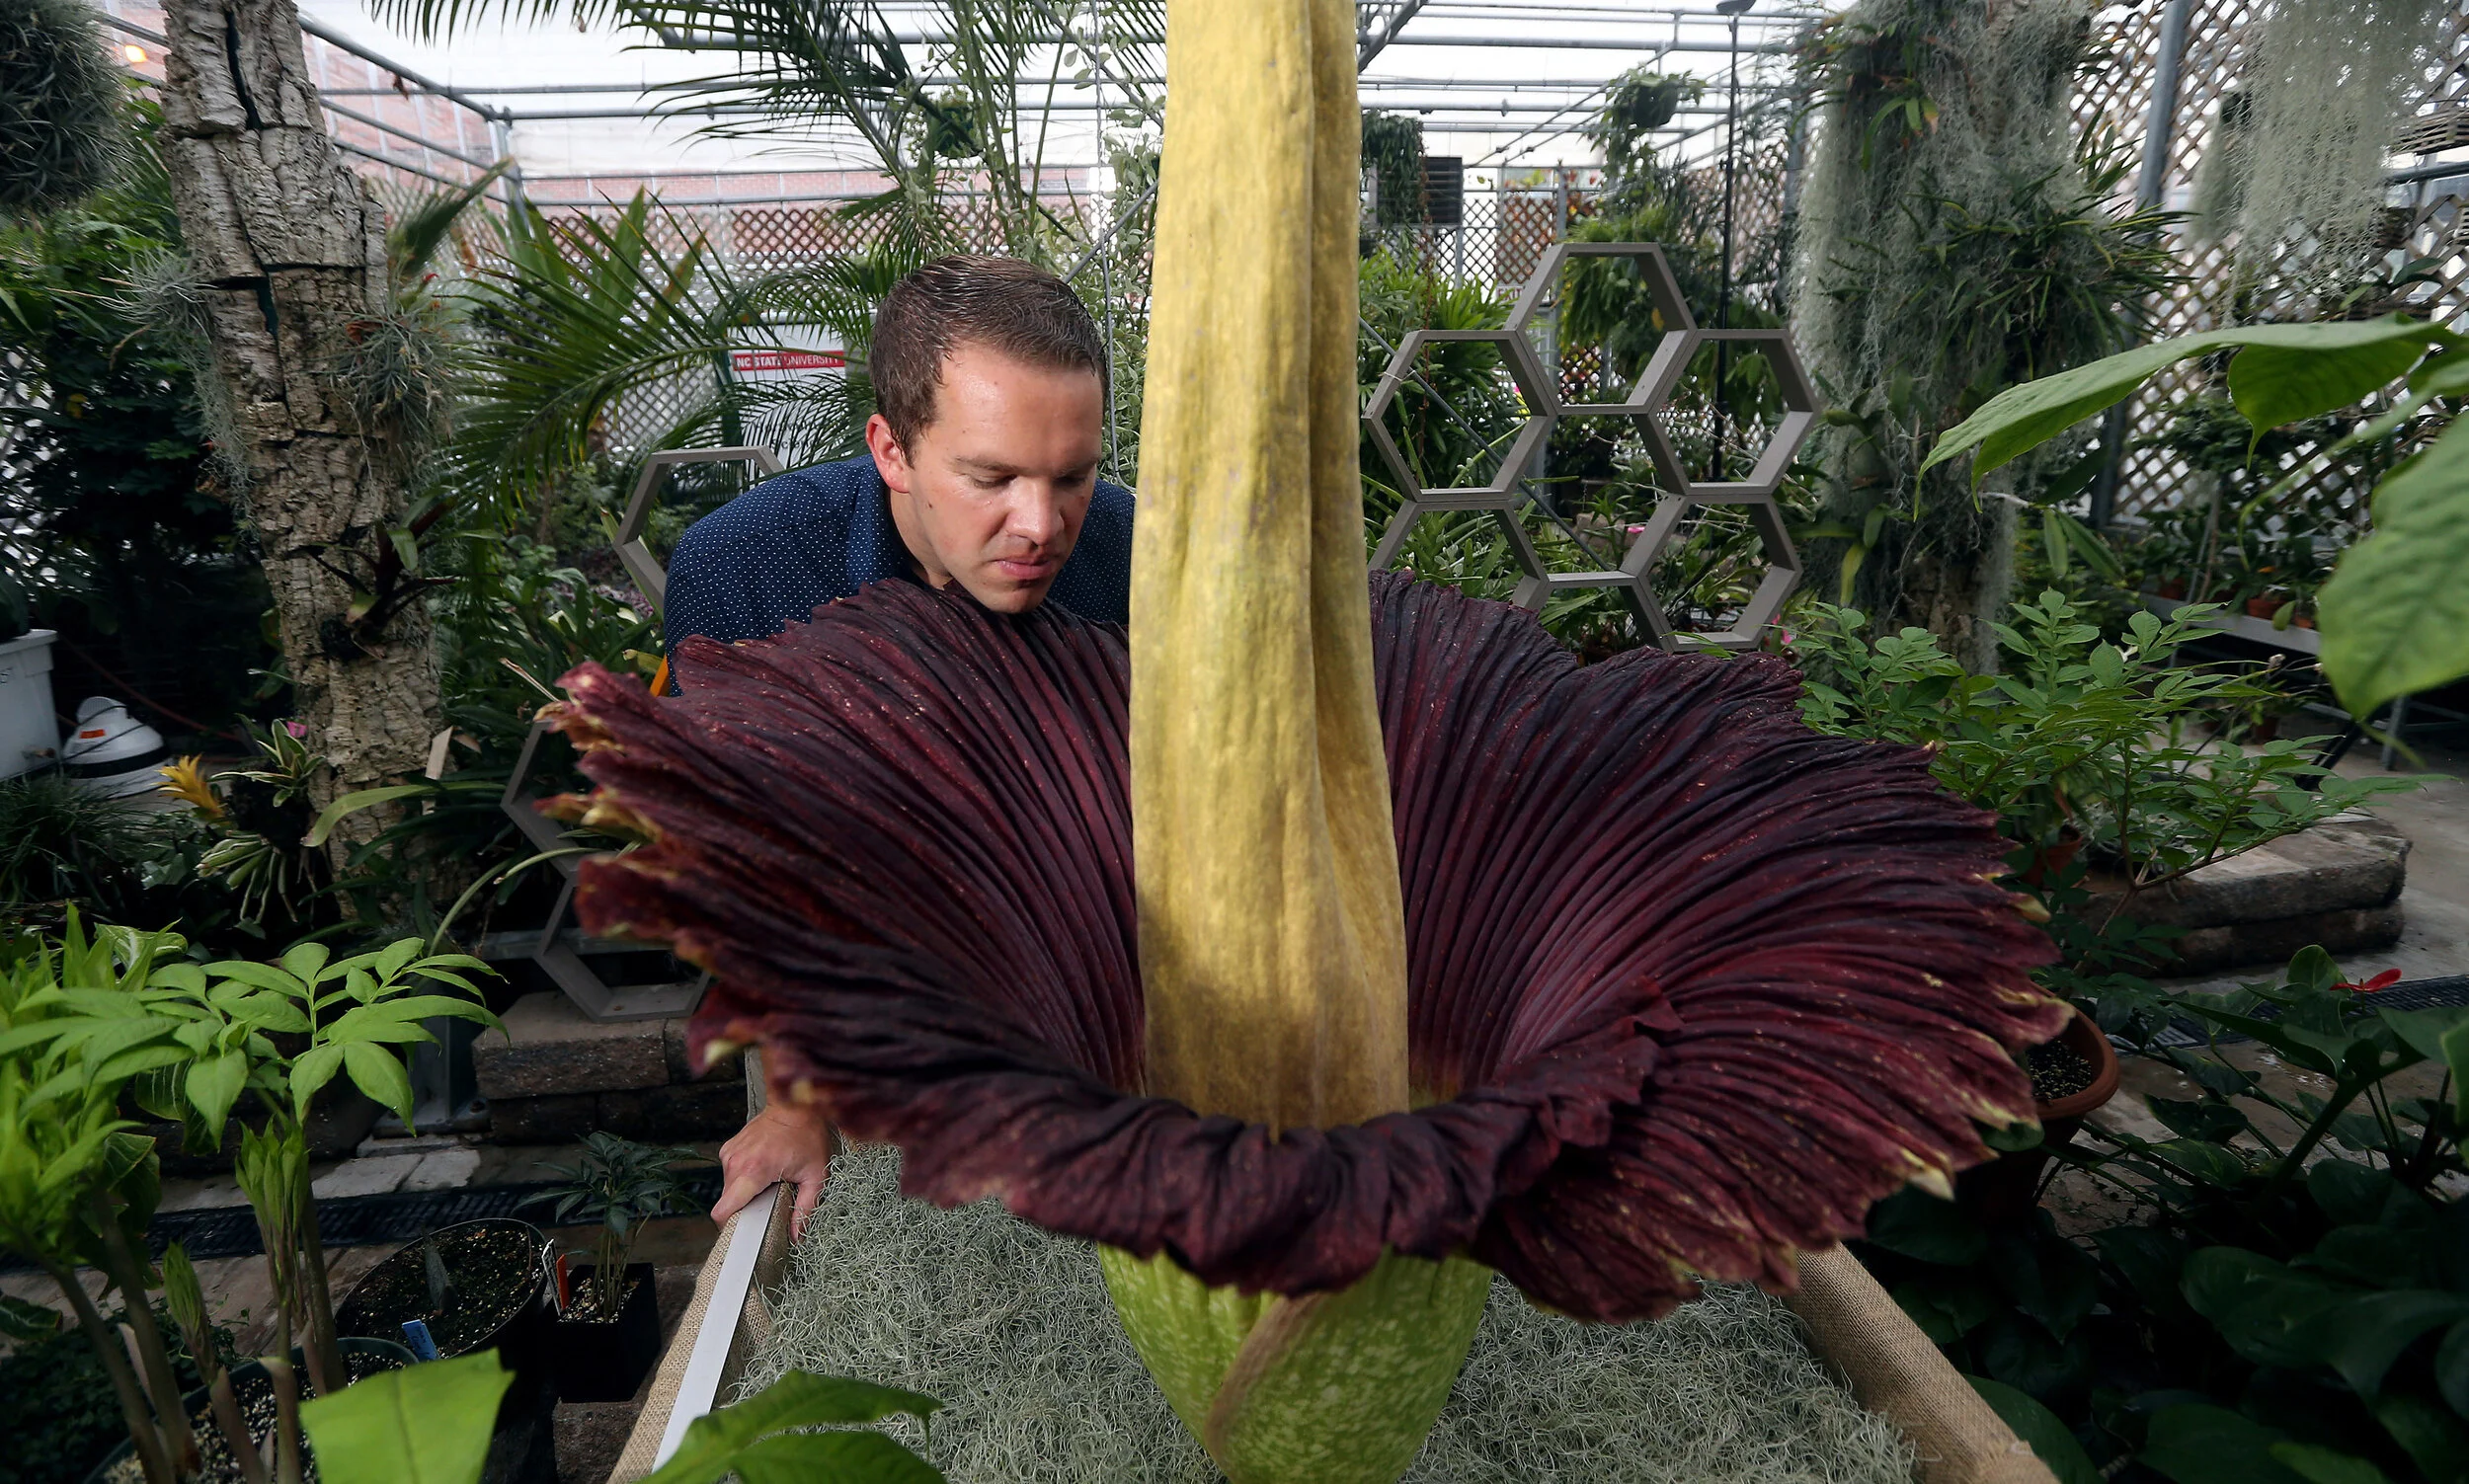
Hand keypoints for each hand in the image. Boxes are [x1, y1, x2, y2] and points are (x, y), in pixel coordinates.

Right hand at [711, 1099, 833, 1240]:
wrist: (796, 1104)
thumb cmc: (807, 1135)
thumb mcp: (815, 1175)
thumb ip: (805, 1208)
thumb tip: (798, 1235)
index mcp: (753, 1171)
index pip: (723, 1210)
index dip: (731, 1225)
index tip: (746, 1229)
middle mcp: (735, 1162)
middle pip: (727, 1202)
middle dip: (745, 1208)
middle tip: (768, 1200)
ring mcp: (729, 1153)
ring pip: (728, 1189)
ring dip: (745, 1192)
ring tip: (768, 1182)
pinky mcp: (728, 1148)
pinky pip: (731, 1173)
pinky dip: (744, 1177)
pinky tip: (763, 1169)